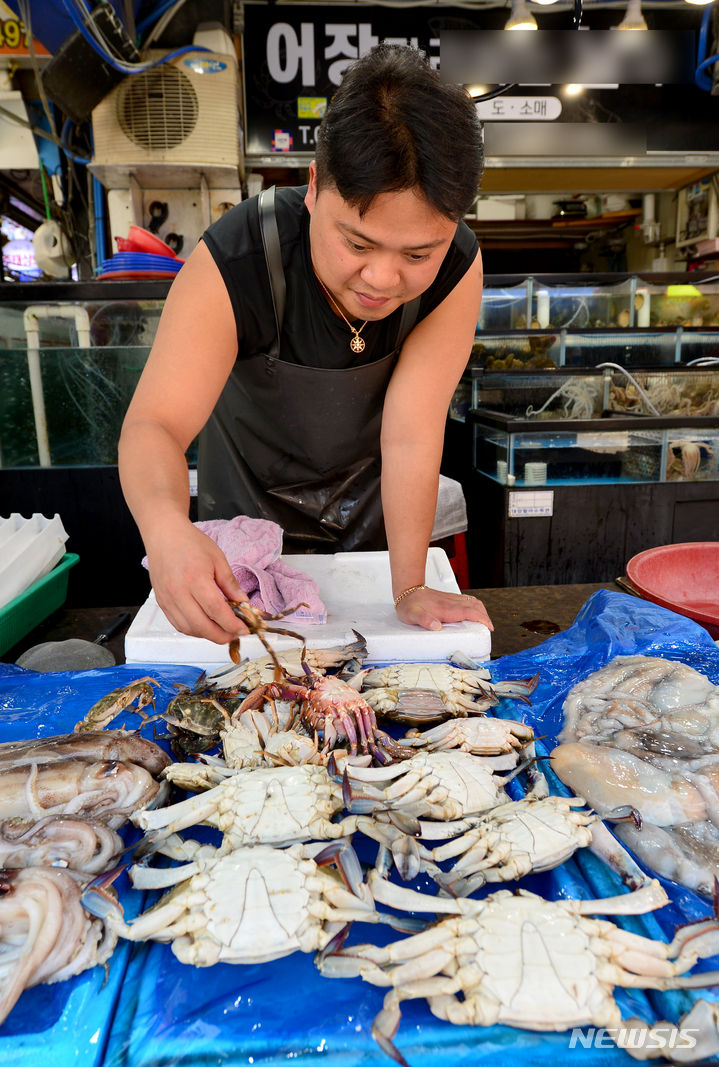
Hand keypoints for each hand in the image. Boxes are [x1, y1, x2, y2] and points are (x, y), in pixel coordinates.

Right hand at [144, 520, 251, 642]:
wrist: (164, 535)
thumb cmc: (190, 543)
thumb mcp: (218, 559)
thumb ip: (230, 584)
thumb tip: (243, 603)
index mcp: (196, 579)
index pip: (216, 611)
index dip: (232, 624)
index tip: (244, 629)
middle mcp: (179, 592)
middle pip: (202, 626)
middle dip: (222, 636)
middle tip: (235, 634)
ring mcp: (168, 599)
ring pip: (189, 629)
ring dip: (207, 635)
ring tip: (222, 630)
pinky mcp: (162, 602)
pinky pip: (178, 624)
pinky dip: (193, 630)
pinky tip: (205, 626)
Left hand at [394, 587, 492, 631]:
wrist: (407, 591)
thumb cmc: (409, 605)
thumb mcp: (413, 615)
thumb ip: (424, 620)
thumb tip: (435, 626)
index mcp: (445, 608)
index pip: (469, 612)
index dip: (481, 619)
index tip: (488, 626)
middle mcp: (451, 602)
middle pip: (475, 606)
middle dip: (485, 617)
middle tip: (488, 627)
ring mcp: (451, 599)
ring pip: (473, 602)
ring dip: (482, 611)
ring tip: (484, 621)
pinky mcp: (450, 598)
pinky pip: (468, 600)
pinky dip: (476, 606)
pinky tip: (474, 612)